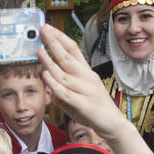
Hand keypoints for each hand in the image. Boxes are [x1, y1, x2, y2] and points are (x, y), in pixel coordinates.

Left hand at [37, 24, 126, 140]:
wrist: (113, 125)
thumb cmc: (95, 108)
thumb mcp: (79, 94)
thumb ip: (63, 87)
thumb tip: (48, 81)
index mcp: (87, 72)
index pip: (74, 49)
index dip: (60, 37)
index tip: (49, 28)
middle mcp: (87, 78)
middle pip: (68, 56)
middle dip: (54, 42)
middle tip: (43, 30)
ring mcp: (86, 90)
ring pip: (64, 74)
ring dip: (50, 62)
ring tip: (40, 51)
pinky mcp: (84, 104)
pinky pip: (65, 93)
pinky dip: (54, 84)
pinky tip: (46, 75)